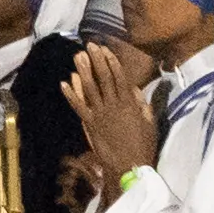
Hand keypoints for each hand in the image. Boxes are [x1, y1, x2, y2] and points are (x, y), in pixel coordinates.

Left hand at [66, 37, 156, 173]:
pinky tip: (64, 82)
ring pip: (90, 88)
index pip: (120, 77)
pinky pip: (79, 106)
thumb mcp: (150, 123)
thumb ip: (142, 104)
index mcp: (129, 104)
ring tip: (78, 56)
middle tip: (89, 46)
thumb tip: (133, 88)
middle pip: (104, 78)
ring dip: (83, 71)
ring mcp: (100, 114)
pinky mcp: (90, 124)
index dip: (112, 62)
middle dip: (96, 60)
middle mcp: (113, 105)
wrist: (130, 166)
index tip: (106, 49)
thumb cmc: (143, 145)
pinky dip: (71, 94)